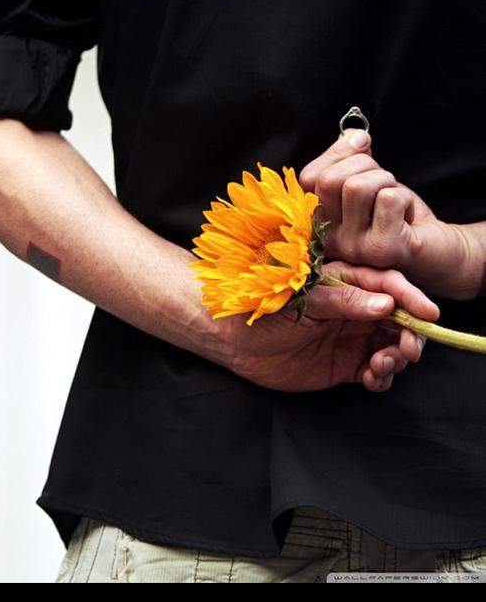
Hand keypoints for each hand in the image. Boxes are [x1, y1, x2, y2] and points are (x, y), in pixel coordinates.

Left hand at [219, 261, 438, 392]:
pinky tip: (372, 378)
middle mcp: (356, 310)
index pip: (390, 286)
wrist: (234, 341)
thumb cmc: (264, 309)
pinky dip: (383, 377)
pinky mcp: (346, 364)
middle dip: (410, 335)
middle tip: (406, 350)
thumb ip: (345, 301)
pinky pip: (376, 371)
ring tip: (380, 365)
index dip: (412, 299)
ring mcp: (352, 338)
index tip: (428, 314)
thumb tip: (387, 304)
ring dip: (397, 358)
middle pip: (400, 320)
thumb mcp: (305, 299)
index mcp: (348, 284)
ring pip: (393, 347)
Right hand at [297, 129, 481, 299]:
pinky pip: (388, 198)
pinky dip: (404, 197)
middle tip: (383, 183)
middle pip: (329, 180)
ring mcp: (353, 248)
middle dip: (365, 166)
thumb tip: (353, 136)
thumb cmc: (398, 215)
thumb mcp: (367, 181)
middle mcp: (329, 240)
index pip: (309, 178)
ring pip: (358, 187)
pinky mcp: (381, 249)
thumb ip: (350, 158)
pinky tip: (405, 215)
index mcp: (319, 223)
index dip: (338, 154)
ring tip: (394, 199)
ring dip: (386, 181)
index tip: (363, 148)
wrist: (439, 251)